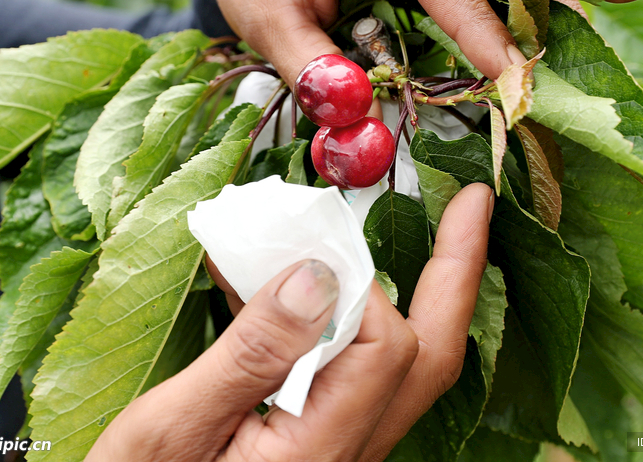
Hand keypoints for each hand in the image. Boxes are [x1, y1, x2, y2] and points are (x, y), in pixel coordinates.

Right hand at [86, 183, 493, 461]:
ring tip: (439, 236)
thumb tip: (315, 275)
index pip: (385, 349)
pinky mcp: (322, 443)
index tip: (309, 249)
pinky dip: (363, 319)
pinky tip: (342, 288)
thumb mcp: (171, 428)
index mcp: (318, 455)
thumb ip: (250, 355)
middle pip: (429, 359)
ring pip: (407, 368)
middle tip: (471, 207)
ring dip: (424, 295)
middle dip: (454, 275)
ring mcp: (342, 451)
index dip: (357, 286)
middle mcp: (348, 455)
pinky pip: (365, 374)